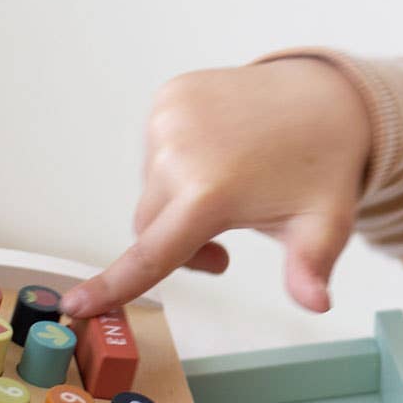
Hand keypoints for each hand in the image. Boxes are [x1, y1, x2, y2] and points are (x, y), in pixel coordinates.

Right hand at [57, 58, 373, 319]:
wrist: (327, 97)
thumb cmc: (323, 167)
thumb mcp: (324, 225)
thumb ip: (309, 270)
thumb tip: (316, 304)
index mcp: (211, 192)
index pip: (152, 253)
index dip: (113, 285)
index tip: (75, 306)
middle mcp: (179, 152)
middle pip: (150, 226)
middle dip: (179, 244)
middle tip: (226, 249)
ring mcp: (169, 117)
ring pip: (151, 189)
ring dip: (179, 201)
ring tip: (231, 185)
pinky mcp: (168, 97)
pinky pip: (157, 151)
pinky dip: (180, 164)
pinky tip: (221, 153)